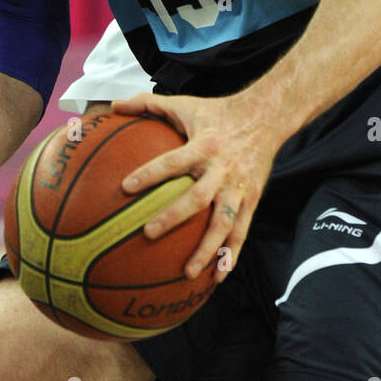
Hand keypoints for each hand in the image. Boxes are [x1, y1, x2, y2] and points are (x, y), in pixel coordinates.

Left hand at [110, 90, 279, 280]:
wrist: (266, 116)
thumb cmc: (218, 111)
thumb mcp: (185, 104)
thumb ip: (148, 104)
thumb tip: (114, 106)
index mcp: (203, 145)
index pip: (172, 162)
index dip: (149, 174)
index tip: (125, 187)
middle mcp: (222, 168)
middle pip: (197, 197)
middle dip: (173, 217)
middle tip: (148, 233)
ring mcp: (239, 187)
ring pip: (223, 222)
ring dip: (206, 249)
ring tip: (187, 273)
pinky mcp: (252, 198)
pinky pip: (241, 231)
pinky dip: (231, 254)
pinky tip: (218, 276)